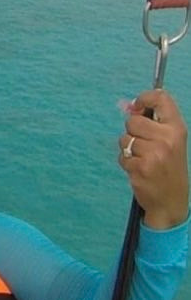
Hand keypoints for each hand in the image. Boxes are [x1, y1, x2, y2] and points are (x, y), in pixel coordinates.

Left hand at [118, 90, 189, 228]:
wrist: (171, 201)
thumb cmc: (169, 167)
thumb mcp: (170, 142)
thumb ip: (153, 123)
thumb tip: (128, 106)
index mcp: (177, 129)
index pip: (161, 98)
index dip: (144, 98)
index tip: (137, 106)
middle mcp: (167, 139)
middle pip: (132, 121)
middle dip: (132, 132)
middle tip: (145, 146)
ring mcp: (154, 154)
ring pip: (124, 139)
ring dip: (128, 150)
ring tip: (144, 160)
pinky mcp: (140, 167)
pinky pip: (121, 156)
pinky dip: (126, 163)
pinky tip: (140, 170)